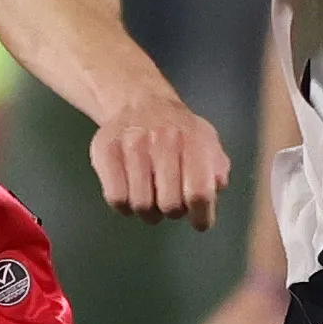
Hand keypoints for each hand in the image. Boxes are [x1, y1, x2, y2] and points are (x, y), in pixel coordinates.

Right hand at [91, 89, 229, 227]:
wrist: (140, 102)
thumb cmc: (179, 132)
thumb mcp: (207, 142)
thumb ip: (217, 168)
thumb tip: (215, 187)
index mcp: (193, 140)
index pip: (199, 193)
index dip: (201, 215)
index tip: (199, 222)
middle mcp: (163, 139)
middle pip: (170, 205)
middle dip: (174, 211)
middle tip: (171, 200)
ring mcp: (132, 145)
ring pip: (141, 206)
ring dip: (149, 211)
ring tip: (151, 195)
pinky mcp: (105, 151)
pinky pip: (116, 199)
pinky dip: (125, 205)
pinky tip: (132, 192)